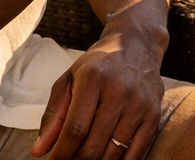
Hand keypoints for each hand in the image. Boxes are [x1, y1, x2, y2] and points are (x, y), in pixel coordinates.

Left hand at [32, 16, 169, 159]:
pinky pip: (136, 152)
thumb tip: (39, 150)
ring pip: (114, 152)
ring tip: (85, 159)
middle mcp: (120, 90)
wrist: (138, 45)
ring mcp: (140, 104)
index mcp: (94, 78)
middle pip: (94, 144)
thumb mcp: (70, 80)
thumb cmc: (98, 65)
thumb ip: (54, 115)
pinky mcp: (154, 114)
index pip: (75, 128)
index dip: (61, 153)